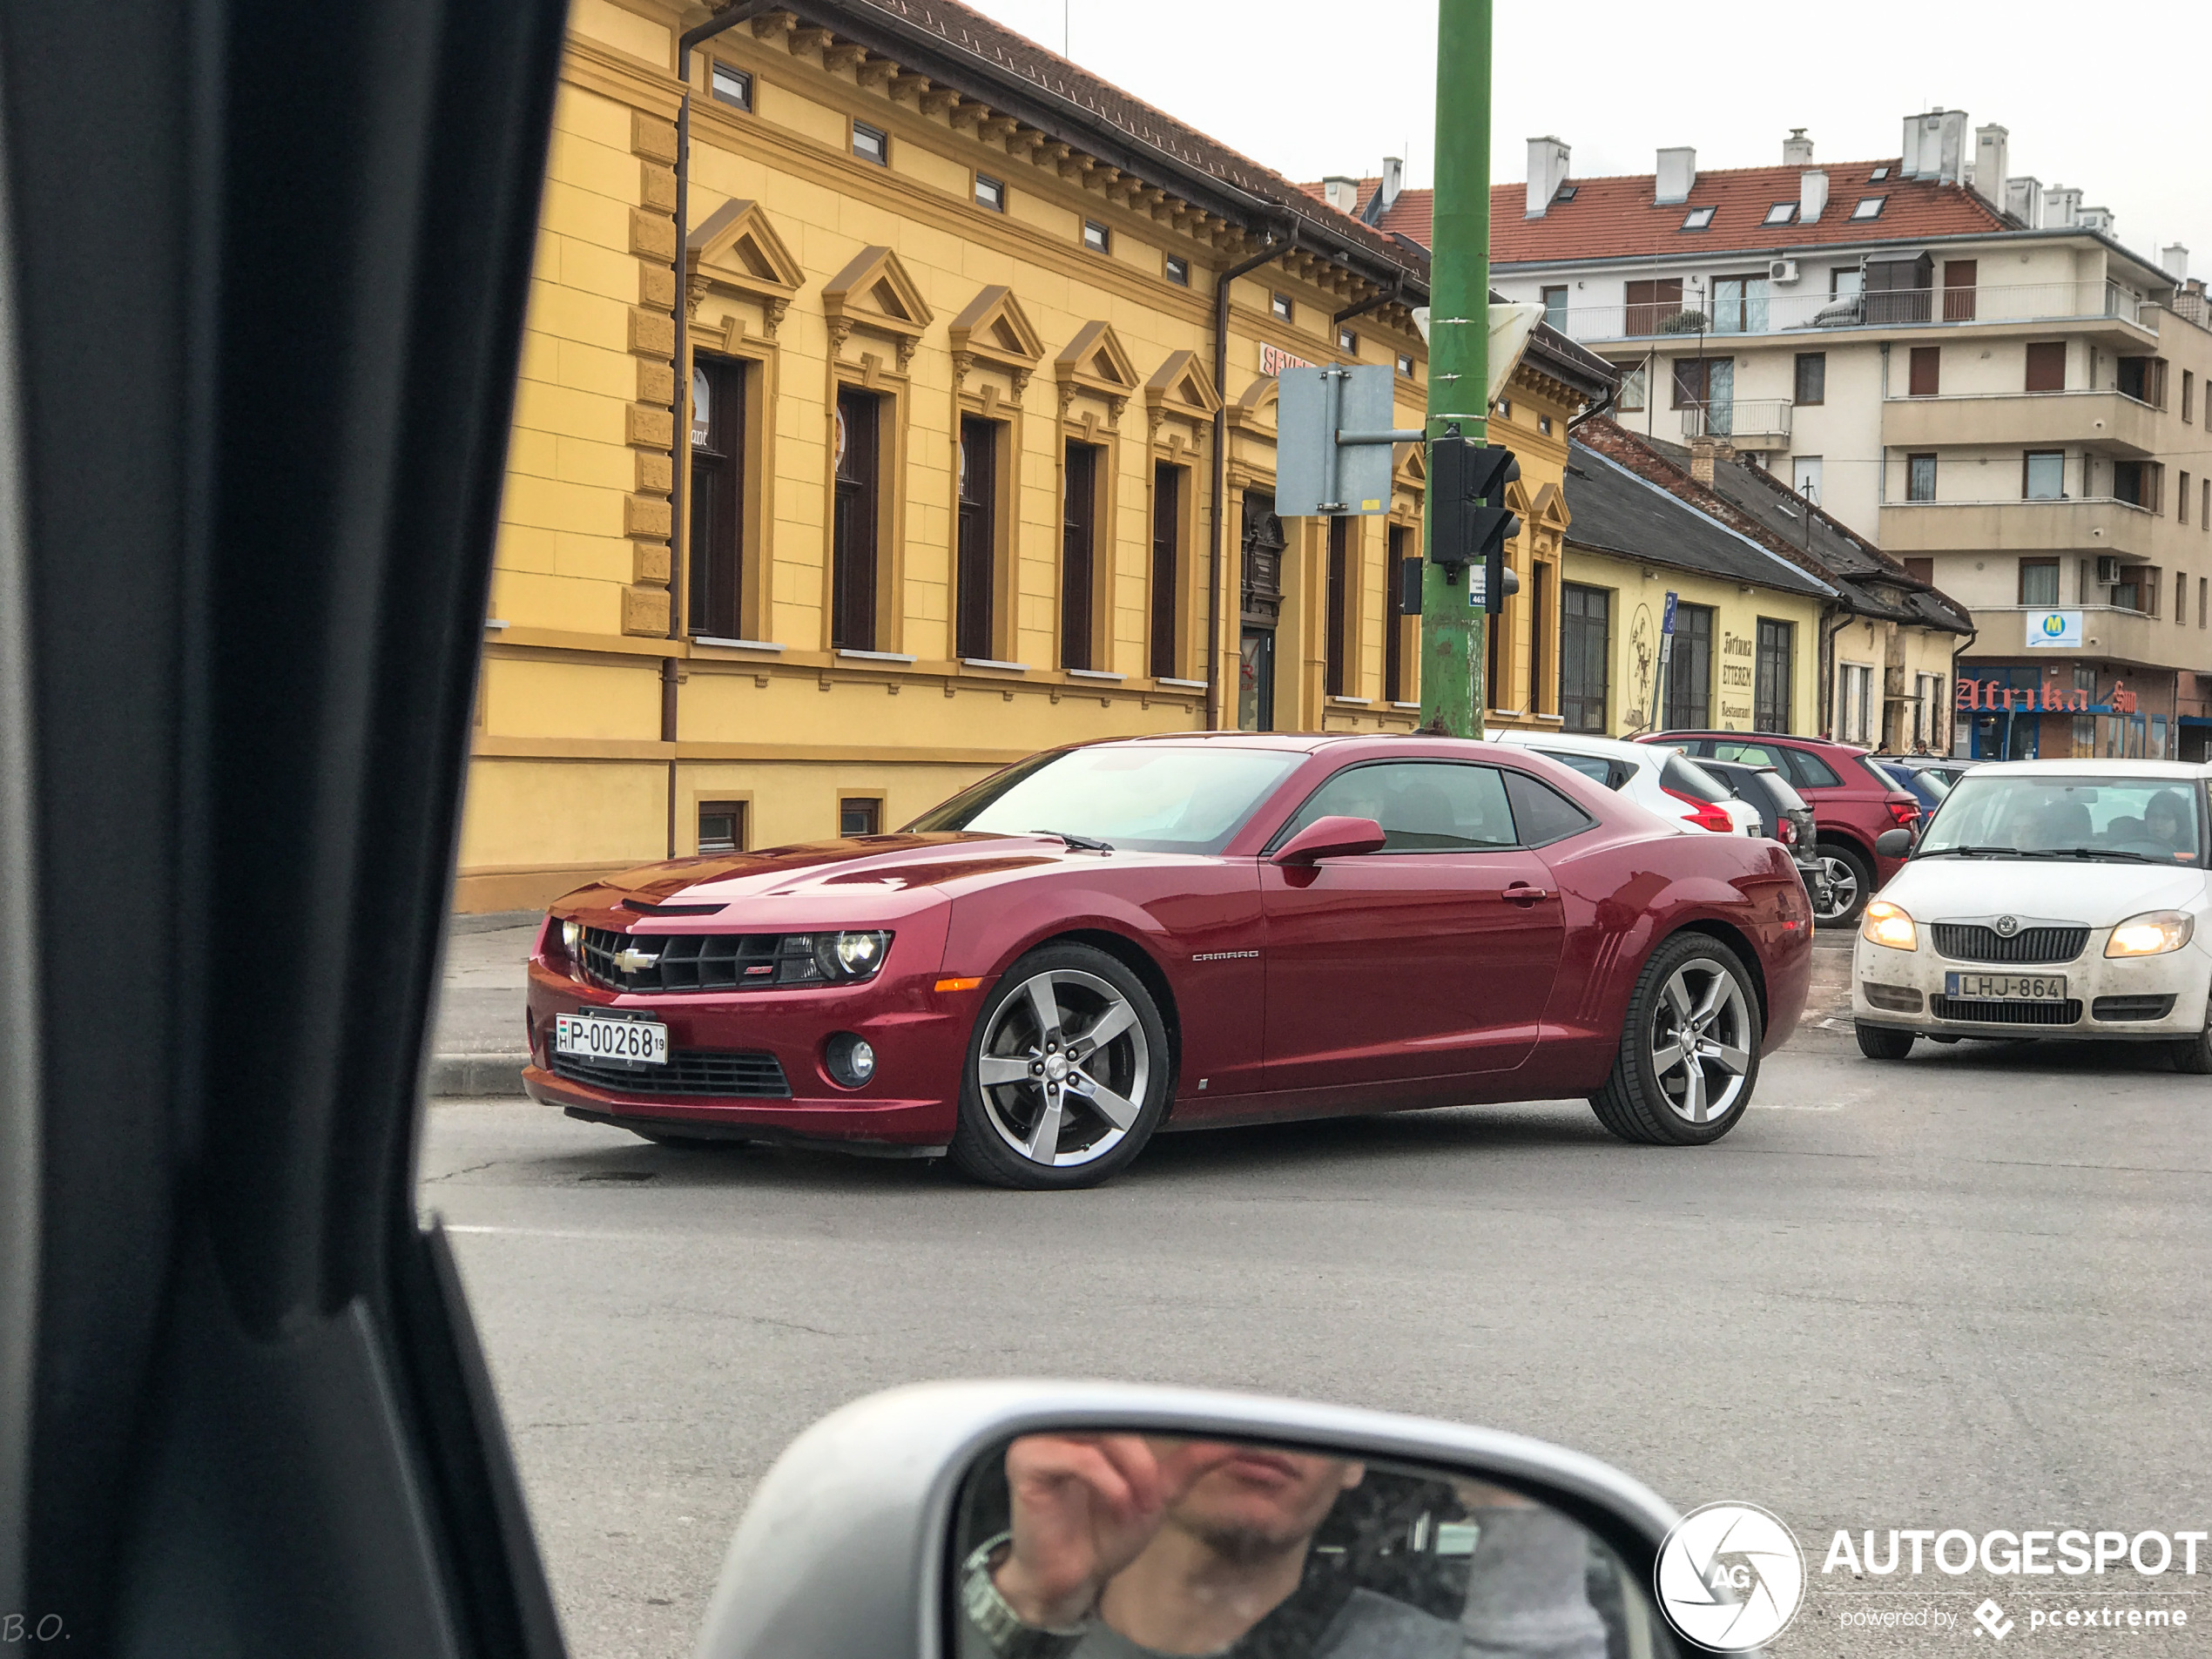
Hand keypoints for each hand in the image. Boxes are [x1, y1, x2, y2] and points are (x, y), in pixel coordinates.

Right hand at [991, 1436, 1236, 1627]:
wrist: (1069, 1581)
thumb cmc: (1102, 1535)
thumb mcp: (1155, 1494)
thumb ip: (1188, 1464)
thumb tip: (1227, 1440)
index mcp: (1092, 1423)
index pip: (1132, 1403)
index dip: (1167, 1419)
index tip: (1201, 1439)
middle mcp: (1065, 1421)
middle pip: (1118, 1413)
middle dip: (1146, 1457)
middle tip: (1155, 1494)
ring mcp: (1043, 1438)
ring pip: (1102, 1431)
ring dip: (1131, 1467)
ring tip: (1138, 1503)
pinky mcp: (1027, 1461)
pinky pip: (1076, 1456)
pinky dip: (1107, 1481)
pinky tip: (1118, 1506)